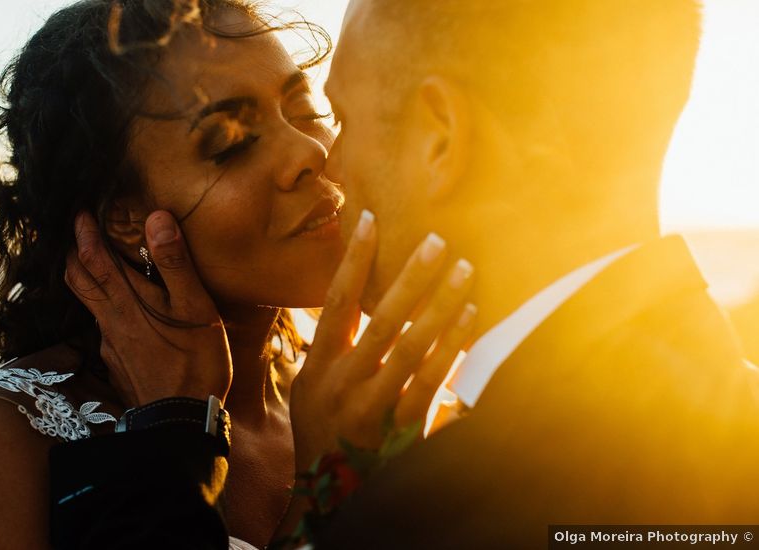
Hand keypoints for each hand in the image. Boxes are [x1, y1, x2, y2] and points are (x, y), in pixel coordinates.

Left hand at [65, 210, 231, 406]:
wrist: (179, 421)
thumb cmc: (195, 362)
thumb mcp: (195, 308)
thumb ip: (174, 263)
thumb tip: (157, 218)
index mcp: (127, 302)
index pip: (94, 259)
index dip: (84, 233)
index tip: (80, 212)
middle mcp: (111, 320)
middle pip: (78, 280)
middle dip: (74, 253)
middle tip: (78, 234)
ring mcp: (111, 344)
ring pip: (88, 304)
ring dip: (86, 280)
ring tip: (98, 266)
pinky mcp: (117, 363)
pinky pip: (103, 327)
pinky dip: (105, 308)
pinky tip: (123, 313)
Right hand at [290, 211, 475, 469]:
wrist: (330, 488)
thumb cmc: (323, 427)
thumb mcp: (311, 386)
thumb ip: (333, 346)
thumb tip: (357, 298)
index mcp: (320, 364)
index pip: (337, 301)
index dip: (353, 259)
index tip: (368, 219)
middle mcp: (343, 381)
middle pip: (381, 319)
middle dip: (411, 277)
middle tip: (436, 241)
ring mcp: (372, 404)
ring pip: (410, 345)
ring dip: (439, 304)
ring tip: (462, 270)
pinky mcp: (401, 424)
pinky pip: (430, 377)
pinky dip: (450, 344)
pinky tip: (467, 315)